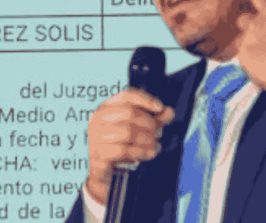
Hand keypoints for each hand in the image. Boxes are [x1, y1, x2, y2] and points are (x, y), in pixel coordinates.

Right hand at [84, 88, 174, 204]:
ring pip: (127, 131)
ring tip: (156, 145)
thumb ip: (155, 120)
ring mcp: (96, 135)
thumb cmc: (121, 144)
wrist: (103, 170)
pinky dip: (141, 151)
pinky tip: (150, 154)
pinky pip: (124, 150)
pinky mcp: (98, 152)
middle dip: (149, 123)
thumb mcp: (140, 130)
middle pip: (129, 113)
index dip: (145, 99)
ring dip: (147, 139)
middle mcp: (98, 118)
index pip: (126, 95)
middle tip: (160, 133)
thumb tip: (170, 112)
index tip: (160, 108)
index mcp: (107, 107)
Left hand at [233, 0, 265, 103]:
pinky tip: (261, 66)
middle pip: (242, 18)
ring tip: (263, 55)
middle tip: (263, 38)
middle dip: (249, 26)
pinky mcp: (242, 58)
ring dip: (247, 43)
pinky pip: (238, 55)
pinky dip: (247, 60)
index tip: (256, 0)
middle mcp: (256, 24)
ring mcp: (247, 41)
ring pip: (239, 37)